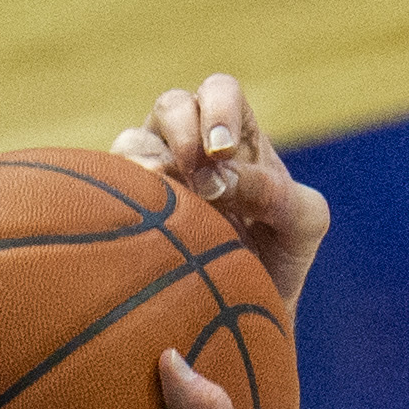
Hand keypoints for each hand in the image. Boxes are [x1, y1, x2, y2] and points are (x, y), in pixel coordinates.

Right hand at [117, 74, 330, 312]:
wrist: (245, 315)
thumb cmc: (278, 262)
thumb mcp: (301, 227)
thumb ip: (282, 196)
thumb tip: (225, 177)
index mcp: (237, 140)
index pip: (222, 93)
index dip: (219, 108)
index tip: (223, 151)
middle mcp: (190, 147)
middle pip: (172, 104)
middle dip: (183, 129)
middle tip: (197, 170)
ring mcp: (154, 174)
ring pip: (133, 140)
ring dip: (147, 159)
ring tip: (162, 188)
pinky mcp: (125, 205)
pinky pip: (108, 182)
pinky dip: (122, 189)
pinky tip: (138, 215)